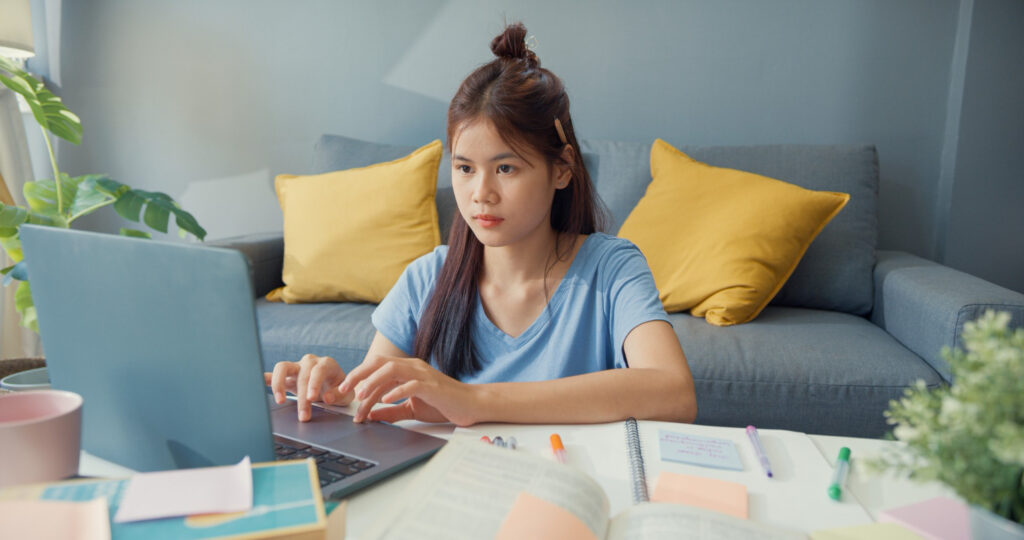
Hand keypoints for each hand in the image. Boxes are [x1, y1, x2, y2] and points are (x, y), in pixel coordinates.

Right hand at [264, 354, 354, 421]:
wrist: (334, 388)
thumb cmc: (341, 390)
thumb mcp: (346, 394)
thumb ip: (338, 395)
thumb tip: (326, 397)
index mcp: (326, 364)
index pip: (318, 370)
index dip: (314, 383)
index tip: (312, 398)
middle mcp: (310, 362)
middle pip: (302, 375)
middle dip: (302, 397)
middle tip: (303, 416)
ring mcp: (296, 367)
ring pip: (282, 367)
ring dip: (279, 384)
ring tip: (280, 401)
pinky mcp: (286, 376)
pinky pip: (271, 375)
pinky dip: (264, 378)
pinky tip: (255, 384)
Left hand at [338, 355, 479, 425]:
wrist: (470, 405)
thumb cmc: (443, 404)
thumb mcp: (412, 408)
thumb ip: (392, 411)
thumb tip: (372, 416)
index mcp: (406, 369)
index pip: (376, 368)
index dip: (358, 378)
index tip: (343, 392)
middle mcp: (412, 366)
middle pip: (378, 363)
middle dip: (358, 375)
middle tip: (343, 390)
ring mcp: (422, 374)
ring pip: (391, 370)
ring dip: (372, 382)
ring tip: (361, 397)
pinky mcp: (432, 385)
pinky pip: (410, 384)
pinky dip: (396, 392)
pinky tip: (385, 401)